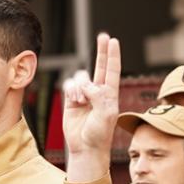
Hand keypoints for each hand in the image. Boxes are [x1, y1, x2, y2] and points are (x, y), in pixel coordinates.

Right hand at [60, 33, 120, 183]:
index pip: (112, 70)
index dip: (113, 55)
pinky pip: (69, 85)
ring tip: (82, 101)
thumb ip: (99, 96)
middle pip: (100, 65)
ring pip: (80, 77)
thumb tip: (88, 84)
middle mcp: (98, 91)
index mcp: (110, 94)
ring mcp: (84, 94)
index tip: (113, 41)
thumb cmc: (100, 134)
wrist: (85, 147)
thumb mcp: (106, 115)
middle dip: (101, 50)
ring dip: (80, 87)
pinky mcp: (71, 99)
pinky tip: (74, 101)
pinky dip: (71, 90)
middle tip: (103, 36)